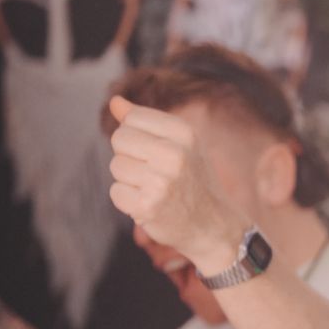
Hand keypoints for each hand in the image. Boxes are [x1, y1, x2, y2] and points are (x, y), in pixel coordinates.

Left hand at [106, 96, 246, 272]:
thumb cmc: (193, 181)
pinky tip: (149, 205)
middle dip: (129, 156)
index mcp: (184, 133)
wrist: (214, 226)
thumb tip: (114, 101)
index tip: (155, 152)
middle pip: (120, 139)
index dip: (136, 135)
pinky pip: (116, 193)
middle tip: (154, 173)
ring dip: (129, 181)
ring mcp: (161, 181)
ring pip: (116, 167)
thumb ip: (145, 121)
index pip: (132, 118)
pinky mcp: (148, 206)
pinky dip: (128, 202)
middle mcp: (174, 154)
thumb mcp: (179, 145)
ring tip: (154, 190)